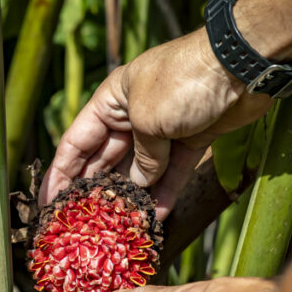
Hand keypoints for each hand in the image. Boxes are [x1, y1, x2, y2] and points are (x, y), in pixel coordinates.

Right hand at [39, 29, 271, 218]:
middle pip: (106, 159)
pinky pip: (173, 171)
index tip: (49, 203)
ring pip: (141, 170)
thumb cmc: (184, 81)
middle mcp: (132, 115)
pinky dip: (166, 192)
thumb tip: (138, 184)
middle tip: (83, 221)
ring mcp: (163, 128)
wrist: (241, 66)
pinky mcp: (192, 139)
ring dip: (131, 197)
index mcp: (111, 100)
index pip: (76, 141)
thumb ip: (140, 157)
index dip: (61, 173)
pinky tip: (156, 217)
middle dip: (96, 190)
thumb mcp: (148, 118)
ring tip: (118, 226)